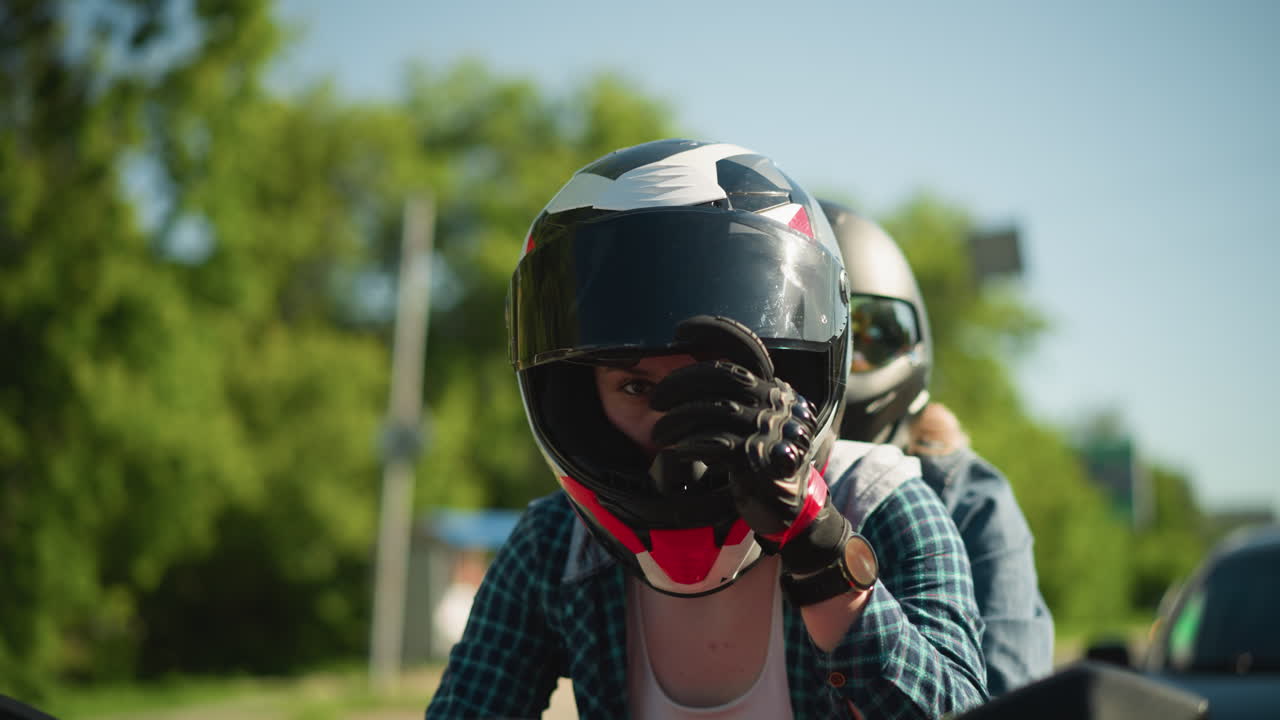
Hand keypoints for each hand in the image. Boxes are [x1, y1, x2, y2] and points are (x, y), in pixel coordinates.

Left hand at [649, 315, 849, 575]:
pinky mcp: (761, 458)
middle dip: (681, 383)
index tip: (681, 332)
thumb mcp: (754, 426)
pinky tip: (677, 450)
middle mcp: (779, 402)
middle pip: (724, 377)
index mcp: (777, 389)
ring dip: (678, 420)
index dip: (714, 333)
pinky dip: (691, 443)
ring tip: (658, 433)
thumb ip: (735, 403)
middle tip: (656, 400)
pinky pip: (717, 442)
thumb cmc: (762, 464)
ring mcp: (773, 429)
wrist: (790, 509)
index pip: (746, 349)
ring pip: (715, 409)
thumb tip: (688, 383)